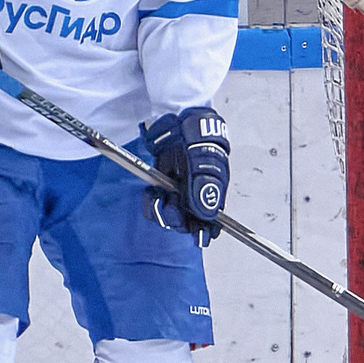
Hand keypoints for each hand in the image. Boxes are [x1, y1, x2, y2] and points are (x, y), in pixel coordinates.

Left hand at [140, 105, 228, 241]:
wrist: (179, 125)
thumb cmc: (198, 143)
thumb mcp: (203, 164)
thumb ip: (204, 188)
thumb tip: (208, 214)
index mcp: (212, 194)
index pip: (210, 222)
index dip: (203, 231)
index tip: (198, 237)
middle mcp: (196, 197)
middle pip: (186, 222)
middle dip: (175, 217)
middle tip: (170, 204)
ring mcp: (178, 194)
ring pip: (168, 216)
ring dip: (160, 209)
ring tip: (158, 195)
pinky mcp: (162, 189)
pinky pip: (155, 205)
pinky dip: (151, 201)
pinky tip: (152, 192)